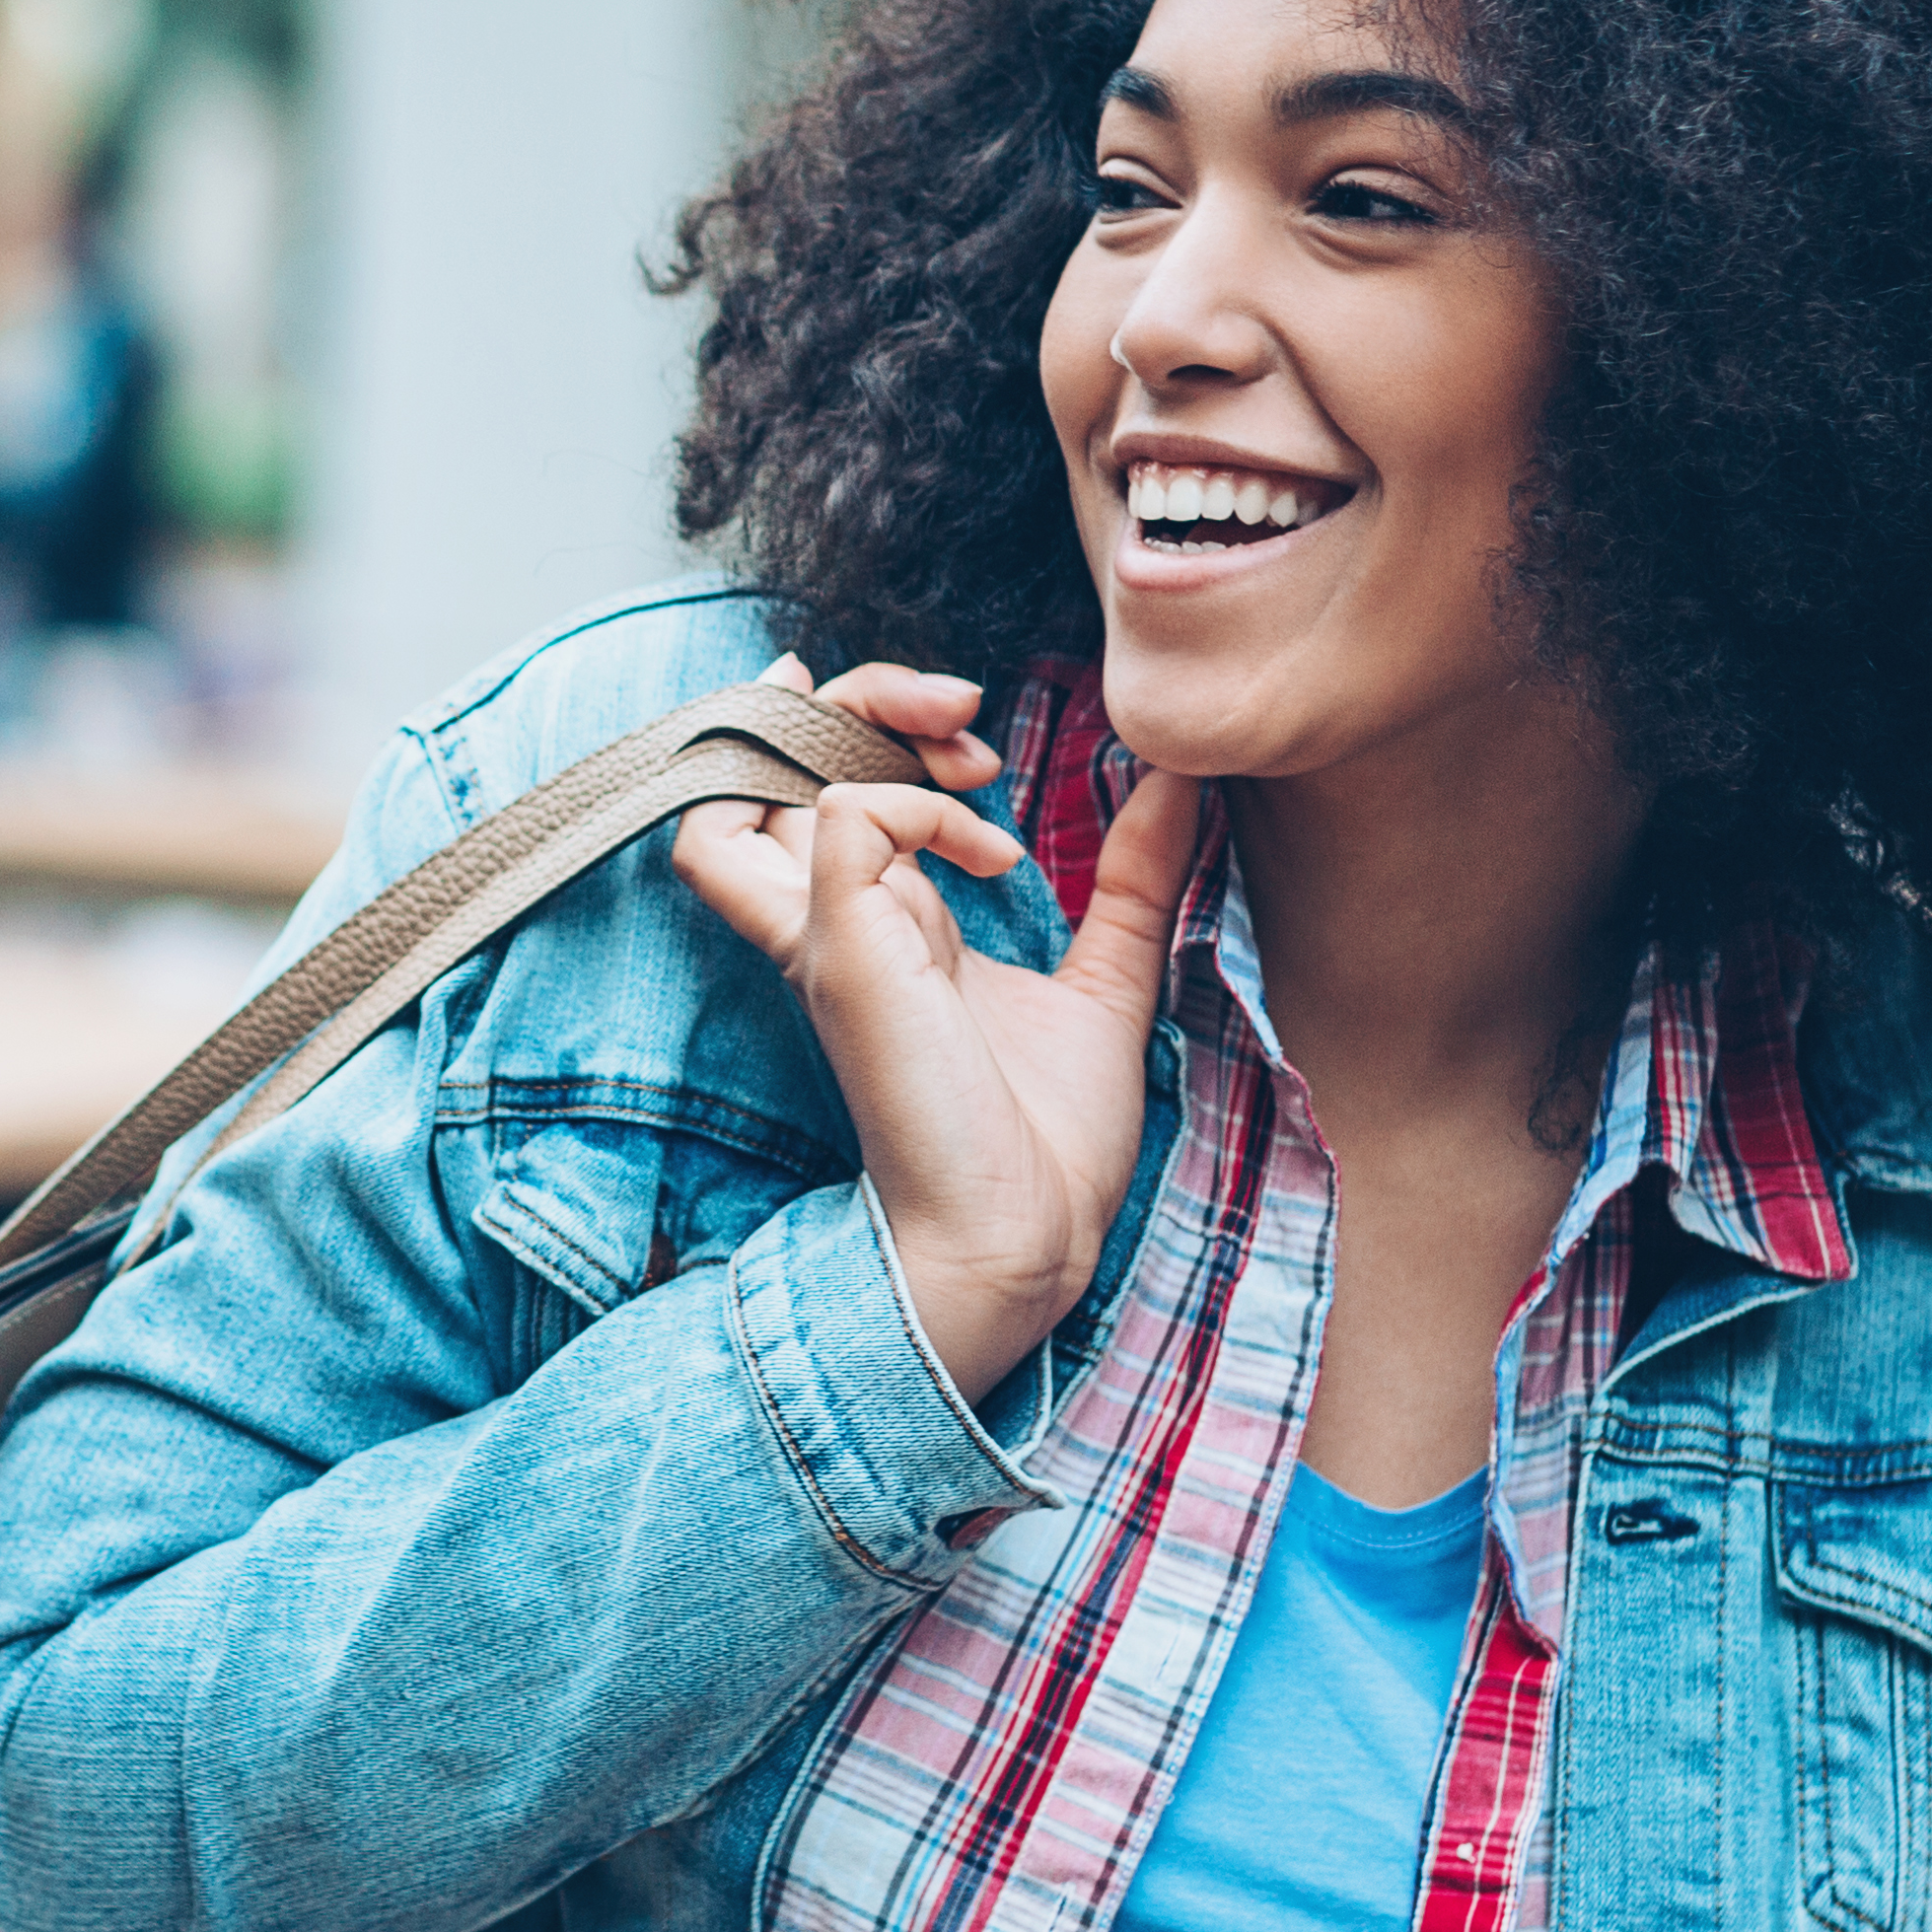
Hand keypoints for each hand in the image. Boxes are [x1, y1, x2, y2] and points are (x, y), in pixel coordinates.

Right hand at [670, 657, 1194, 1398]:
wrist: (1028, 1238)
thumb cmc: (1048, 1143)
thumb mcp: (1108, 979)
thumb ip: (1133, 878)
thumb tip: (1182, 784)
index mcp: (876, 923)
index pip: (806, 783)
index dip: (864, 725)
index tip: (975, 738)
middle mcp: (831, 920)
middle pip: (758, 755)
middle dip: (859, 693)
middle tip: (966, 712)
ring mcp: (828, 935)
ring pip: (750, 776)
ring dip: (853, 724)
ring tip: (960, 748)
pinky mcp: (844, 954)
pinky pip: (846, 817)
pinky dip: (919, 804)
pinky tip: (994, 853)